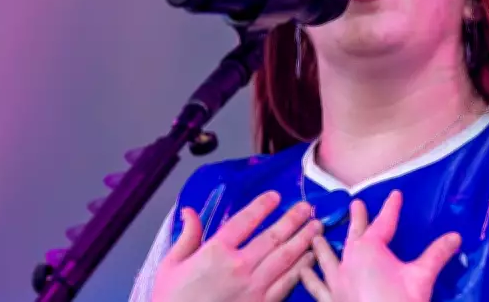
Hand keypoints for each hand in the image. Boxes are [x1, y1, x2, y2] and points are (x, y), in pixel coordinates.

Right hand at [151, 191, 321, 301]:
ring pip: (286, 258)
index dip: (263, 206)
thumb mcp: (171, 265)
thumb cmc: (172, 301)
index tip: (275, 196)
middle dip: (293, 220)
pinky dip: (301, 268)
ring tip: (316, 227)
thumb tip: (189, 212)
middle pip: (274, 237)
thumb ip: (186, 236)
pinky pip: (287, 283)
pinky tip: (310, 258)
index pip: (246, 220)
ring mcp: (254, 287)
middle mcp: (239, 266)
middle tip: (307, 208)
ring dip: (304, 240)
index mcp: (216, 251)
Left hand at [300, 190, 460, 301]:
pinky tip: (303, 272)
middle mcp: (348, 261)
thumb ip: (436, 254)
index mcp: (369, 249)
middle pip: (352, 234)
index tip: (395, 194)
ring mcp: (336, 282)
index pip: (383, 222)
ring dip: (322, 246)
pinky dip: (309, 278)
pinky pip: (316, 287)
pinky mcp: (330, 301)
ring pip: (325, 258)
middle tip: (354, 204)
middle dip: (355, 219)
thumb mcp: (421, 277)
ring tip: (316, 236)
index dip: (391, 208)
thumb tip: (455, 236)